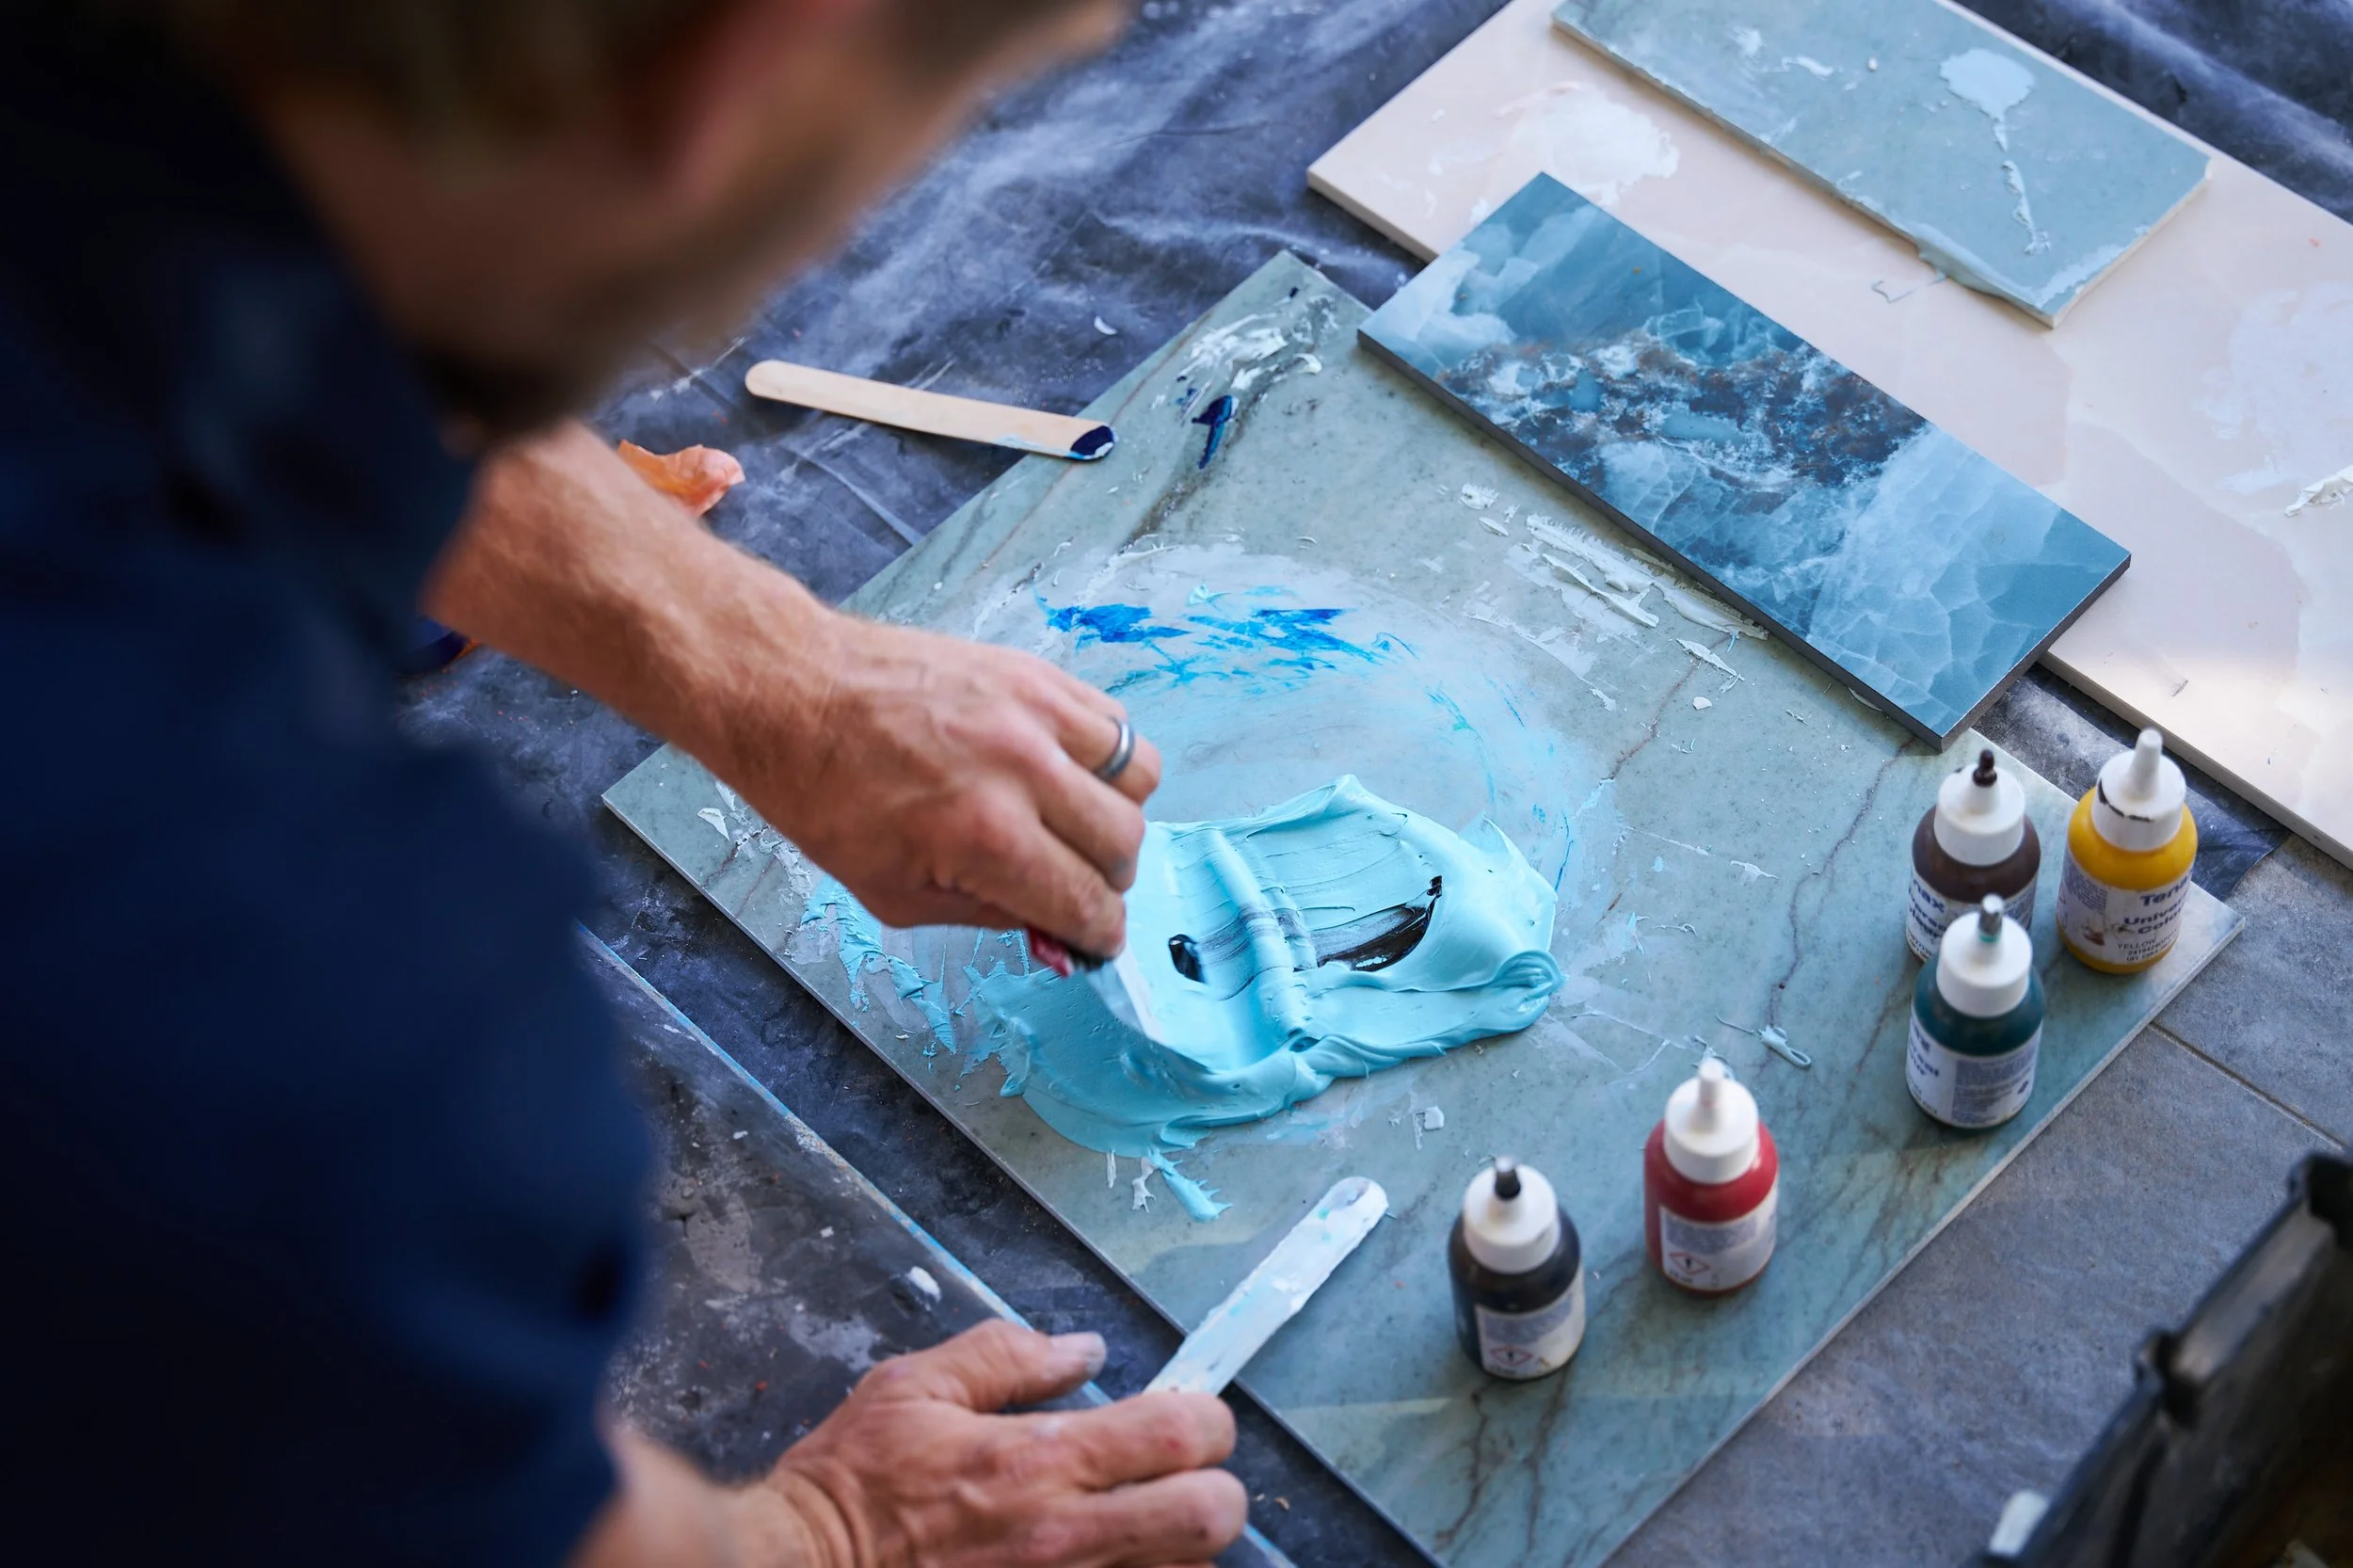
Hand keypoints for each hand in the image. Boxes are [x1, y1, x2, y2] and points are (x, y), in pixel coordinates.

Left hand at [424, 421, 1160, 956]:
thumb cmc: (825, 796)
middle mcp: (1024, 772)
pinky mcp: (1036, 673)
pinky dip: (1106, 757)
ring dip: (1116, 814)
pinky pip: (1115, 723)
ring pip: (1140, 778)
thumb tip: (1050, 926)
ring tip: (1076, 821)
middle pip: (1125, 844)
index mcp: (986, 837)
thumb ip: (985, 913)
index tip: (1092, 935)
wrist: (794, 692)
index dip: (1097, 934)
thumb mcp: (892, 892)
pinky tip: (1066, 770)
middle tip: (1074, 882)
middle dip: (1107, 880)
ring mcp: (1036, 714)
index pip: (1087, 902)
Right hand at [740, 1322, 1244, 1567]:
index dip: (1205, 1418)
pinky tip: (1104, 1562)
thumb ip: (1006, 1358)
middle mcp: (1068, 1538)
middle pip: (1214, 1517)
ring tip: (1137, 1527)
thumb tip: (1083, 1349)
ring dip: (1178, 1548)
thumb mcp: (914, 1388)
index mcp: (1040, 1461)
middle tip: (1176, 1479)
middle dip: (1213, 1490)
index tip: (1182, 1417)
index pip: (1184, 1434)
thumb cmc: (853, 1484)